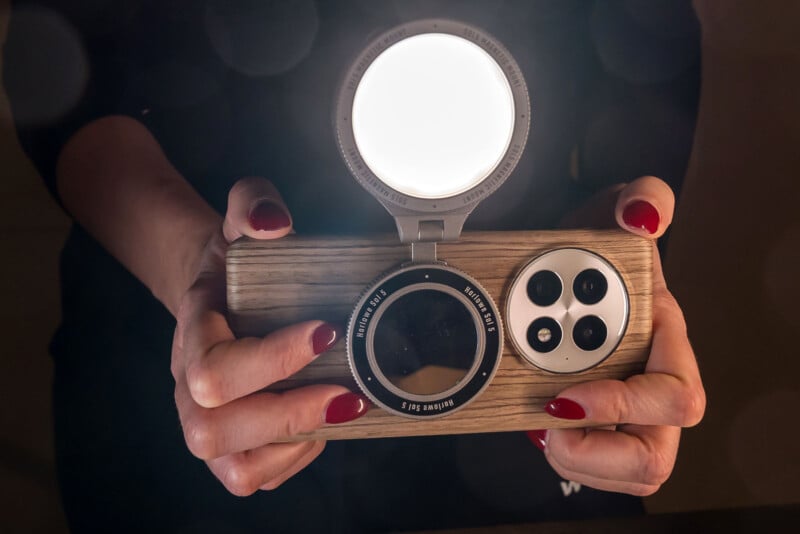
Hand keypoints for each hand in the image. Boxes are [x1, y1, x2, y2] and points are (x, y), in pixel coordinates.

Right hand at [171, 177, 368, 495]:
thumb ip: (254, 204)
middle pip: (212, 428)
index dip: (270, 361)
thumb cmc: (234, 261)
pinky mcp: (232, 444)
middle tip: (346, 390)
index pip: (213, 368)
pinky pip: (252, 475)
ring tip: (341, 410)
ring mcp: (207, 420)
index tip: (326, 331)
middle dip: (288, 413)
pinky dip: (292, 459)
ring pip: (232, 464)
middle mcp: (189, 386)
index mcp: (193, 332)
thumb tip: (274, 224)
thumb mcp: (241, 217)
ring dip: (293, 443)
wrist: (217, 289)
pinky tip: (322, 425)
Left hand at [530, 176, 705, 495]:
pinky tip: (538, 425)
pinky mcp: (597, 426)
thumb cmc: (594, 250)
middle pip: (653, 454)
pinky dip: (563, 454)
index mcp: (666, 341)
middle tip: (547, 426)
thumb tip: (643, 215)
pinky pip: (592, 465)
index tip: (564, 396)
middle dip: (596, 452)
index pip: (675, 395)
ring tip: (540, 429)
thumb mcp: (612, 213)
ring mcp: (626, 411)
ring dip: (576, 460)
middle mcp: (651, 384)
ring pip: (624, 471)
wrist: (557, 269)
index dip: (623, 405)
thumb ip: (642, 200)